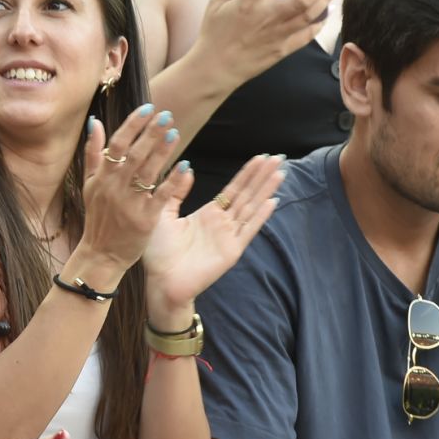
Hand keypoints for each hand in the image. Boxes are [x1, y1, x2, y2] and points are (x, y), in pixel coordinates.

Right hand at [75, 105, 186, 272]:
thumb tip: (96, 123)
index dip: (132, 125)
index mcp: (102, 178)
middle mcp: (115, 188)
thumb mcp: (90, 185)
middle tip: (166, 115)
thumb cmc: (98, 218)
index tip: (147, 108)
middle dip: (150, 133)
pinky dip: (173, 180)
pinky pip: (161, 196)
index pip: (116, 145)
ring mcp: (130, 204)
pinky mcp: (145, 220)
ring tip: (174, 132)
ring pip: (147, 172)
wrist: (101, 254)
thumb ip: (93, 153)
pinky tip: (185, 165)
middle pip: (134, 155)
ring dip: (162, 151)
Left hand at [140, 152, 283, 319]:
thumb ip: (176, 192)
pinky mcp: (231, 250)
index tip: (260, 157)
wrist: (161, 281)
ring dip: (265, 190)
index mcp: (208, 214)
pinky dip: (260, 216)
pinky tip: (272, 201)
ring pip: (251, 207)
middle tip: (278, 157)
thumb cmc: (159, 252)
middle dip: (262, 176)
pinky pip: (248, 230)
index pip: (233, 189)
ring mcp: (229, 236)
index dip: (247, 174)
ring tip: (280, 173)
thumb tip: (187, 168)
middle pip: (247, 194)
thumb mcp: (163, 214)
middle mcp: (222, 223)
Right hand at [190, 0, 337, 91]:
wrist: (215, 69)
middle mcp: (267, 17)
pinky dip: (322, 21)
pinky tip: (328, 10)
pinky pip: (309, 34)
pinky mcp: (284, 49)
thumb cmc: (214, 34)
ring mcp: (279, 34)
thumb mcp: (217, 3)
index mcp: (248, 2)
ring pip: (313, 13)